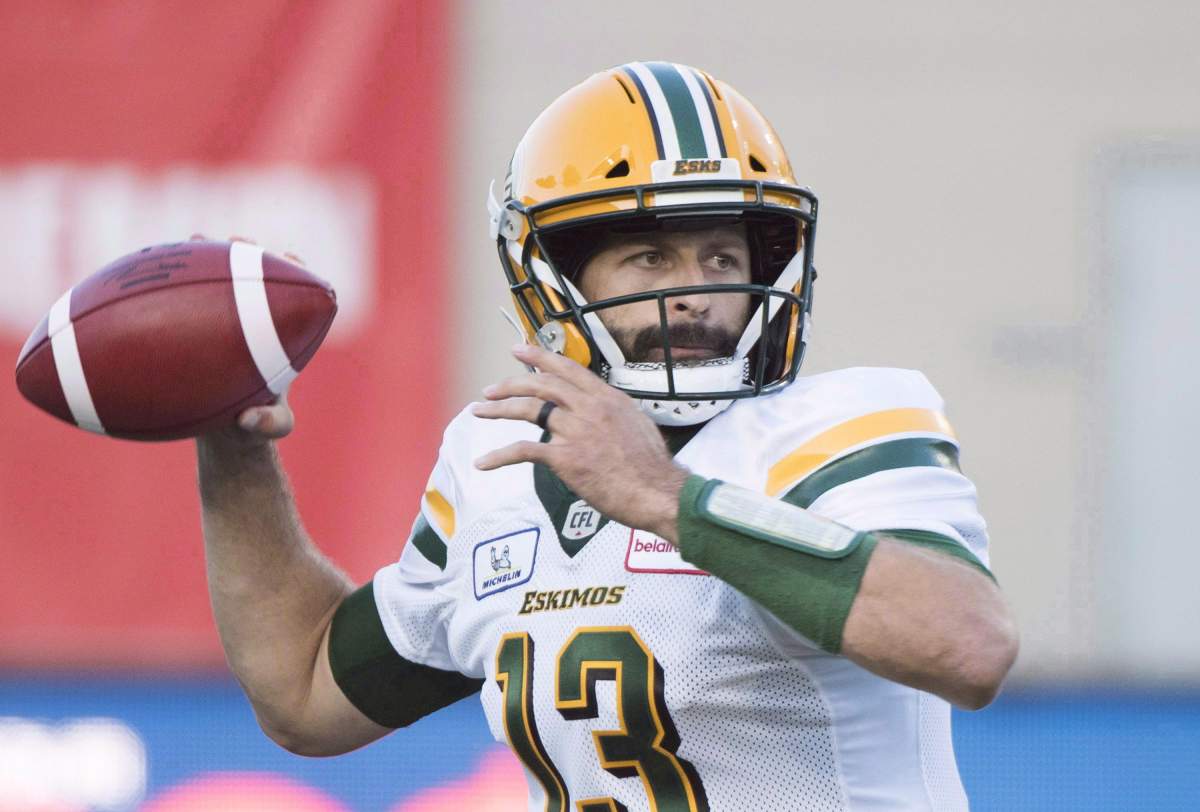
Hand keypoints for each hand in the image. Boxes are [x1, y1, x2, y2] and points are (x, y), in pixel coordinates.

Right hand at [188, 232, 299, 448]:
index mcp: (281, 332)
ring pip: (215, 277)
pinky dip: (167, 286)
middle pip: (255, 274)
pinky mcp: (191, 325)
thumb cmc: (253, 423)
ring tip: (195, 238)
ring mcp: (220, 320)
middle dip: (248, 252)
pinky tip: (146, 273)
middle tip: (237, 243)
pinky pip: (178, 300)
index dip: (295, 270)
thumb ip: (270, 425)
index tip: (288, 257)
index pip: (295, 292)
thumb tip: (249, 418)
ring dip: (206, 254)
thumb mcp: (270, 427)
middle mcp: (253, 319)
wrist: (222, 430)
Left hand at [472, 344, 688, 543]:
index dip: (539, 357)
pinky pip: (524, 451)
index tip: (519, 350)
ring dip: (499, 410)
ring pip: (528, 410)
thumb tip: (604, 414)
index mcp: (608, 397)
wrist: (658, 491)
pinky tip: (484, 462)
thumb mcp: (638, 425)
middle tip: (490, 388)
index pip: (567, 368)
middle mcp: (589, 407)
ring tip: (479, 411)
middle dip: (510, 383)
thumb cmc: (653, 467)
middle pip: (541, 384)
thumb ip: (615, 415)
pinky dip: (500, 456)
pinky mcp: (566, 458)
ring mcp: (576, 431)